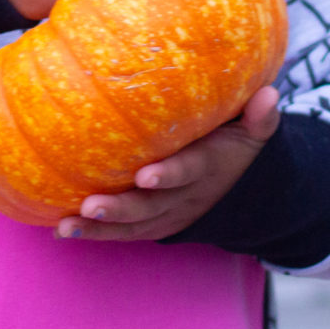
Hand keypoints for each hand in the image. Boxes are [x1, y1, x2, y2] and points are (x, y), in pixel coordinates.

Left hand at [55, 86, 282, 241]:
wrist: (243, 193)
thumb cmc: (237, 147)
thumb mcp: (255, 132)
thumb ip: (261, 116)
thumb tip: (270, 94)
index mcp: (206, 168)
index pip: (188, 171)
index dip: (168, 175)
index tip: (145, 176)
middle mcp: (183, 197)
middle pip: (151, 208)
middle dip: (122, 209)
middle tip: (91, 206)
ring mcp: (166, 215)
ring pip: (132, 226)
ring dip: (99, 229)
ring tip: (66, 226)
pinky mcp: (153, 225)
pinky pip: (122, 234)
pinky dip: (94, 235)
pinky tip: (60, 229)